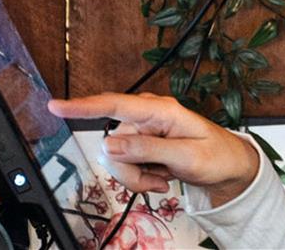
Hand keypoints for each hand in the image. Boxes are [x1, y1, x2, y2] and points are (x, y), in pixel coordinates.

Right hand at [48, 93, 260, 204]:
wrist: (229, 168)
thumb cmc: (216, 155)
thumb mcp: (186, 155)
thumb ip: (148, 149)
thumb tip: (110, 144)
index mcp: (160, 110)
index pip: (115, 104)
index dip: (82, 106)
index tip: (56, 106)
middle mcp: (148, 117)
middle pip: (112, 143)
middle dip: (129, 168)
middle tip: (155, 179)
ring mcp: (144, 132)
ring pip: (116, 159)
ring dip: (136, 176)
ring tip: (162, 178)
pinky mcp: (142, 147)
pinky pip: (126, 166)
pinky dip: (141, 178)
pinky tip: (161, 176)